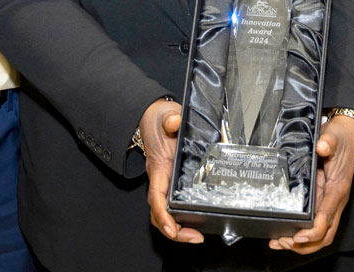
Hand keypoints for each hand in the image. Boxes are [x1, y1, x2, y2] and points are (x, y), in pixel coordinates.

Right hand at [139, 99, 202, 243]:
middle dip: (174, 231)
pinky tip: (198, 222)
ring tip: (197, 237)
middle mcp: (161, 180)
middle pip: (160, 214)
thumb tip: (174, 122)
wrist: (155, 117)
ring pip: (166, 214)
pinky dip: (183, 219)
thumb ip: (169, 118)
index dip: (163, 215)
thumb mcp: (165, 115)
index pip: (156, 197)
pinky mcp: (175, 182)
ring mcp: (167, 183)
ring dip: (179, 230)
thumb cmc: (159, 119)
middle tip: (195, 238)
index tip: (172, 228)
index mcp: (158, 168)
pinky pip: (175, 206)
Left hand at [268, 114, 353, 253]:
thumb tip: (322, 146)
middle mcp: (336, 201)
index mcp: (338, 188)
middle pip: (325, 234)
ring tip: (280, 243)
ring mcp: (330, 204)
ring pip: (321, 235)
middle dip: (306, 244)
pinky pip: (315, 226)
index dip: (315, 230)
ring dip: (303, 244)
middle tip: (283, 242)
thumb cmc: (340, 138)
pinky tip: (285, 235)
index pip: (328, 216)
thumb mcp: (333, 136)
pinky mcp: (323, 203)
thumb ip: (328, 141)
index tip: (299, 236)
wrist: (349, 136)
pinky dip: (302, 236)